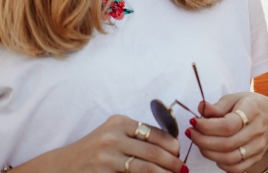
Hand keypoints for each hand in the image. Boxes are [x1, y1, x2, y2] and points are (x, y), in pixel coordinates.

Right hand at [22, 115, 183, 172]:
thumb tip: (172, 146)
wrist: (62, 166)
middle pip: (153, 152)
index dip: (172, 145)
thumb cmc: (94, 150)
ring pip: (145, 168)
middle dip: (172, 163)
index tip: (179, 153)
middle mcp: (112, 137)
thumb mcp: (113, 134)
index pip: (155, 133)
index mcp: (119, 122)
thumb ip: (137, 136)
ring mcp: (106, 157)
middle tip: (182, 169)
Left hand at [188, 93, 267, 172]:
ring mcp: (259, 146)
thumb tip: (200, 107)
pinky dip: (220, 164)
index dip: (207, 127)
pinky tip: (214, 152)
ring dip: (209, 153)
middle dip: (203, 141)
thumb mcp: (234, 99)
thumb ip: (217, 106)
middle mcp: (258, 130)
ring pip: (230, 158)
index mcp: (253, 110)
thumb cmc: (249, 105)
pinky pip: (236, 168)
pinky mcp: (257, 157)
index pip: (228, 125)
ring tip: (200, 143)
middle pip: (227, 144)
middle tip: (191, 133)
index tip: (194, 122)